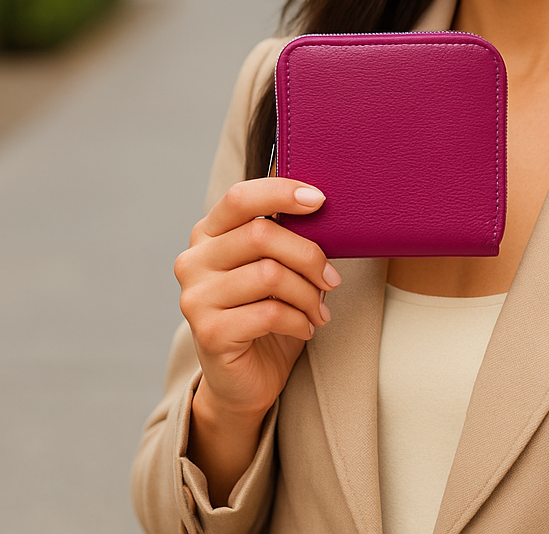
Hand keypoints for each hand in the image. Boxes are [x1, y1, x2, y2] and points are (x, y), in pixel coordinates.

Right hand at [174, 179, 340, 424]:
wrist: (245, 378)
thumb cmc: (265, 311)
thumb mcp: (274, 264)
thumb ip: (283, 234)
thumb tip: (319, 203)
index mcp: (208, 234)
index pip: (240, 197)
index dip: (282, 193)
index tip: (320, 200)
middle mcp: (194, 261)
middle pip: (262, 235)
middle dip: (308, 255)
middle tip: (332, 278)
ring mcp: (196, 298)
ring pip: (270, 274)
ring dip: (308, 293)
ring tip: (319, 308)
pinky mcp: (209, 333)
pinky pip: (270, 313)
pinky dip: (300, 320)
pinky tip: (307, 328)